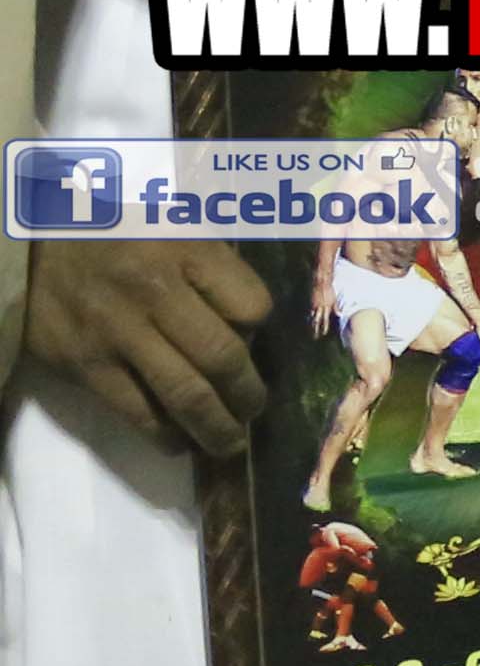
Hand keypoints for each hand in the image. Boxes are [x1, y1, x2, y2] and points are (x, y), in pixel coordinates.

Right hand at [36, 236, 270, 453]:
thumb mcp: (174, 224)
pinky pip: (136, 411)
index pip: (250, 304)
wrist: (33, 241)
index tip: (255, 341)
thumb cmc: (116, 230)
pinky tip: (179, 441)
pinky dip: (165, 435)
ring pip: (184, 395)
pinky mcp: (83, 363)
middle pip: (221, 358)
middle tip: (254, 410)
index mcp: (186, 252)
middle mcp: (154, 292)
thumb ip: (212, 267)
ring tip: (229, 442)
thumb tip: (246, 326)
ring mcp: (117, 332)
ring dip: (216, 428)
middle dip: (248, 395)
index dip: (260, 329)